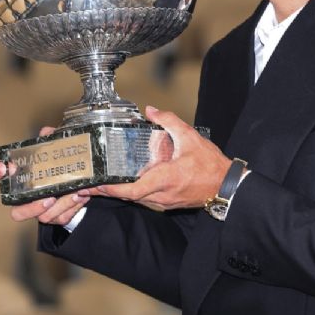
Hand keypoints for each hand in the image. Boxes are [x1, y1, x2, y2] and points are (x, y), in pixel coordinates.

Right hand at [0, 126, 89, 223]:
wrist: (82, 181)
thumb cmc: (61, 165)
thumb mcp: (59, 149)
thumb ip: (53, 139)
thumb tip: (47, 132)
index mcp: (23, 178)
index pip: (0, 175)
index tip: (3, 168)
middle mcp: (28, 197)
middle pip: (17, 213)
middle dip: (32, 208)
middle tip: (49, 198)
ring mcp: (41, 210)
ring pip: (43, 217)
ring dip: (60, 206)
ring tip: (74, 194)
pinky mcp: (57, 217)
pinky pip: (62, 218)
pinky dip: (72, 207)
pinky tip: (81, 196)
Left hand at [82, 106, 231, 211]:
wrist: (225, 186)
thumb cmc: (210, 165)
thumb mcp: (190, 137)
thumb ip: (169, 121)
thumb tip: (151, 111)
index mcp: (165, 179)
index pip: (132, 190)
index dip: (111, 189)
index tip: (95, 184)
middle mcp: (161, 195)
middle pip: (128, 196)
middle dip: (108, 190)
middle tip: (89, 183)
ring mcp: (164, 202)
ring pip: (136, 199)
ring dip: (119, 192)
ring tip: (101, 182)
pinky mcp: (167, 204)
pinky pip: (145, 199)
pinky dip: (132, 192)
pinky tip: (125, 183)